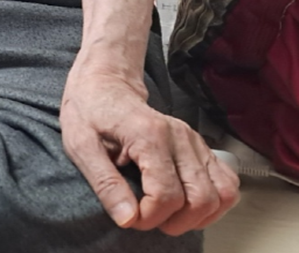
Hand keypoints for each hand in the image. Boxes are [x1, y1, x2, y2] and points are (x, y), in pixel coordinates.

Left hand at [60, 69, 239, 234]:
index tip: (130, 218)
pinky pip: (227, 182)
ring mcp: (193, 141)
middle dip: (176, 222)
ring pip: (222, 194)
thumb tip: (127, 218)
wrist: (104, 85)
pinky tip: (188, 205)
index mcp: (149, 136)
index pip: (166, 195)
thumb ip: (105, 184)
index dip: (150, 217)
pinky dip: (215, 202)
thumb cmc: (90, 111)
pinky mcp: (200, 146)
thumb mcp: (81, 146)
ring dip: (199, 216)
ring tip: (169, 216)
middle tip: (149, 219)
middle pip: (201, 198)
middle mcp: (179, 137)